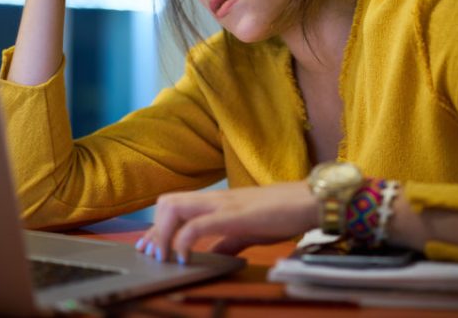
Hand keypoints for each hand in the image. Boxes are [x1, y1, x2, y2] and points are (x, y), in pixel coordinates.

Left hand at [135, 181, 316, 262]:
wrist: (310, 200)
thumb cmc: (283, 214)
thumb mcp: (249, 231)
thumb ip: (227, 242)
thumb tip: (211, 257)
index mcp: (217, 202)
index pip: (174, 206)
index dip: (155, 227)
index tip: (147, 247)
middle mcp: (215, 199)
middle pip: (167, 202)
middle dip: (153, 230)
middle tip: (153, 255)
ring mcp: (223, 204)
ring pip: (175, 208)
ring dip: (163, 234)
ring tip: (165, 257)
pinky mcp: (234, 215)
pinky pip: (199, 224)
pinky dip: (184, 241)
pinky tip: (185, 257)